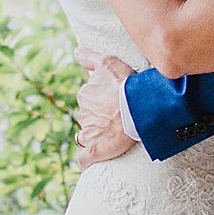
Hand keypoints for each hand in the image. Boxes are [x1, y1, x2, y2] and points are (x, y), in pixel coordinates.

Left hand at [75, 51, 139, 167]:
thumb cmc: (126, 85)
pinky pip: (84, 158)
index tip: (114, 101)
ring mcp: (88, 132)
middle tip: (118, 117)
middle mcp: (84, 113)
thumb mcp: (108, 63)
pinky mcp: (94, 150)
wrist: (138, 109)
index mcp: (85, 94)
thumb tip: (75, 52)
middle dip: (99, 117)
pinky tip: (89, 161)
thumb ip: (90, 57)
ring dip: (98, 134)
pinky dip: (85, 160)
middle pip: (89, 116)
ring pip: (88, 134)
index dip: (102, 100)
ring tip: (115, 135)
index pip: (89, 98)